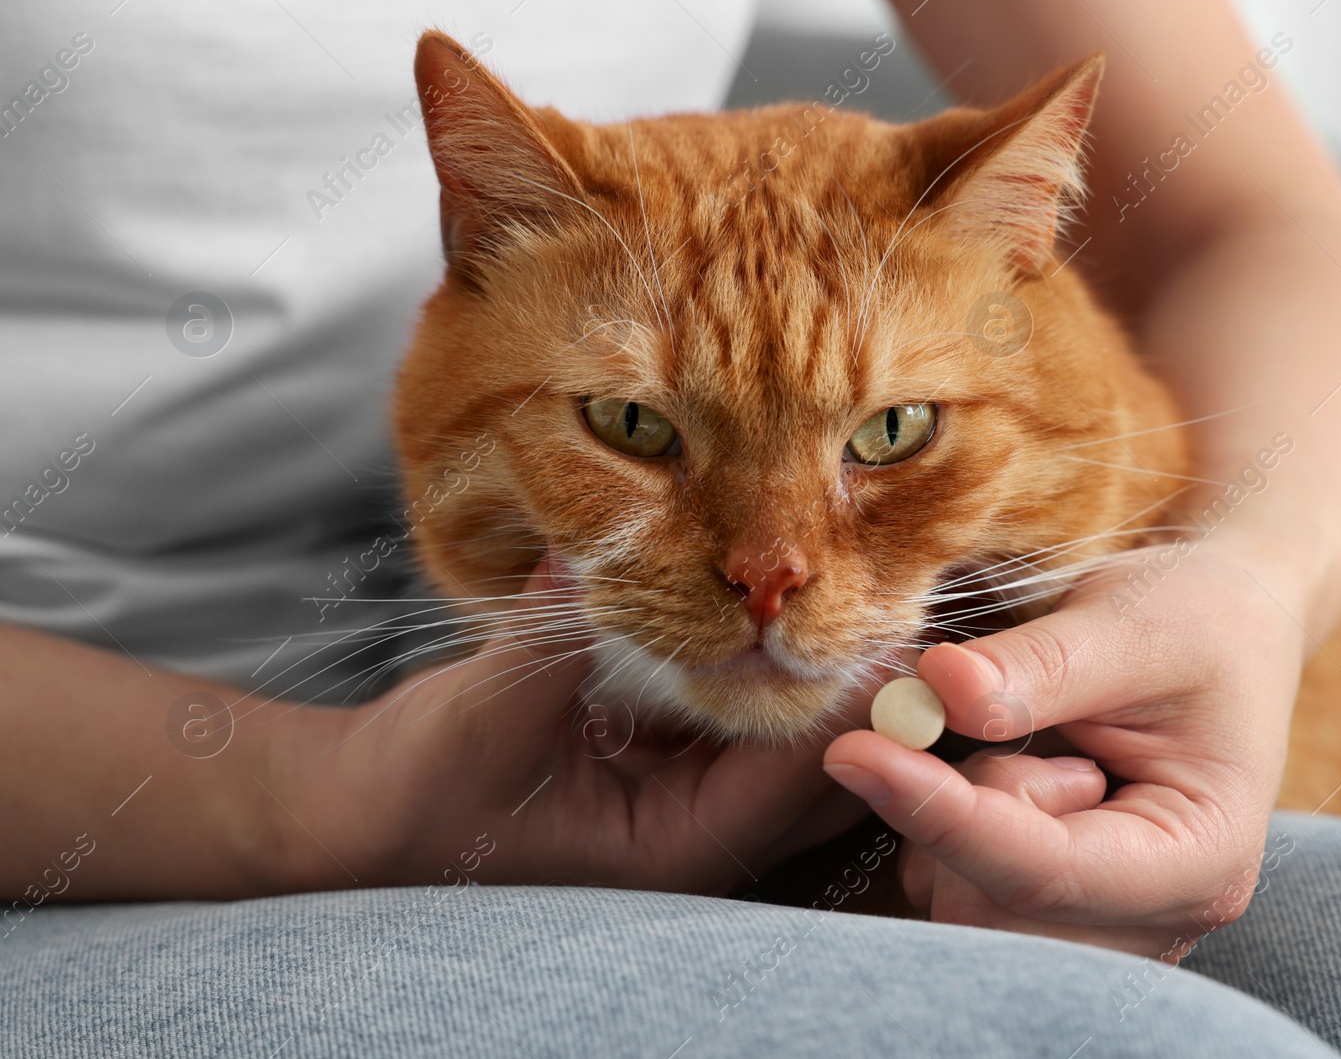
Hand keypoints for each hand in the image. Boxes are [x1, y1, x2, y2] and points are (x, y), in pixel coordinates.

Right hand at [294, 559, 878, 893]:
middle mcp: (698, 833)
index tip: (890, 623)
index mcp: (673, 849)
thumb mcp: (485, 718)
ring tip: (865, 588)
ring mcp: (688, 801)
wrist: (372, 814)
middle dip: (859, 693)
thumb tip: (587, 555)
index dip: (846, 703)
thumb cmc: (421, 790)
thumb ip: (546, 639)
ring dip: (822, 678)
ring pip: (789, 745)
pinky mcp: (670, 765)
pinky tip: (787, 607)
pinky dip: (766, 672)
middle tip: (903, 595)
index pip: (792, 776)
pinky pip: (742, 720)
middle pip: (816, 769)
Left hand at [823, 540, 1306, 958]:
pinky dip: (948, 831)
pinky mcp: (1058, 914)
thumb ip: (1041, 664)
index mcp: (1200, 857)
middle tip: (1007, 717)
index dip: (942, 813)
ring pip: (964, 912)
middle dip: (960, 813)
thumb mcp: (1130, 621)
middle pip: (994, 913)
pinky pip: (958, 897)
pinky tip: (1012, 774)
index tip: (857, 751)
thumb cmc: (1193, 619)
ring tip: (1031, 744)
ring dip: (955, 820)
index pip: (1045, 871)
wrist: (1221, 629)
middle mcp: (1158, 918)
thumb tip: (938, 691)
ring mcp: (1107, 928)